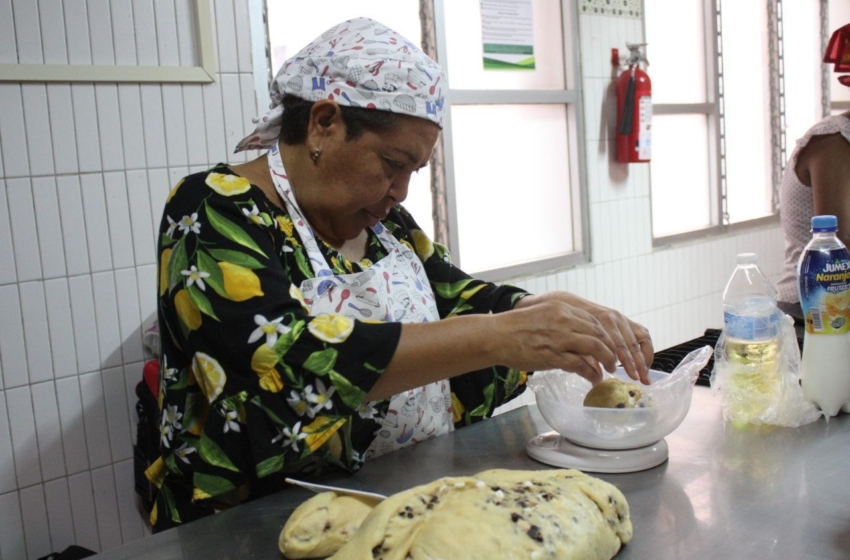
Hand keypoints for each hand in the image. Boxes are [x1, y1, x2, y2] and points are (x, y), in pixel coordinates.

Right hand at [492, 297, 617, 384]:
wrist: (496, 336)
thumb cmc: (514, 327)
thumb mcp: (541, 313)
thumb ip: (560, 321)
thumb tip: (576, 334)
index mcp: (561, 307)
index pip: (593, 320)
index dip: (605, 334)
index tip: (608, 344)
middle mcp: (564, 320)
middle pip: (599, 333)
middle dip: (610, 348)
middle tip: (613, 359)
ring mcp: (560, 338)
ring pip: (595, 347)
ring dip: (607, 360)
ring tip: (609, 370)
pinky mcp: (554, 356)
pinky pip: (581, 365)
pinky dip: (592, 373)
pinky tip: (594, 379)